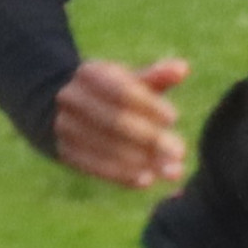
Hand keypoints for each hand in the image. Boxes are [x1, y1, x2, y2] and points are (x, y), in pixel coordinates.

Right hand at [55, 56, 191, 188]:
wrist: (65, 111)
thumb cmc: (112, 94)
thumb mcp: (131, 80)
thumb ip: (157, 76)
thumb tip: (182, 68)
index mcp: (90, 74)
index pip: (122, 91)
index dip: (149, 105)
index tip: (173, 118)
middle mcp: (71, 99)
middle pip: (115, 121)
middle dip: (150, 138)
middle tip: (179, 152)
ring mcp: (64, 126)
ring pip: (106, 146)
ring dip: (141, 161)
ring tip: (170, 169)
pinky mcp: (64, 152)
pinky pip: (95, 166)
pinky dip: (122, 175)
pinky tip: (147, 180)